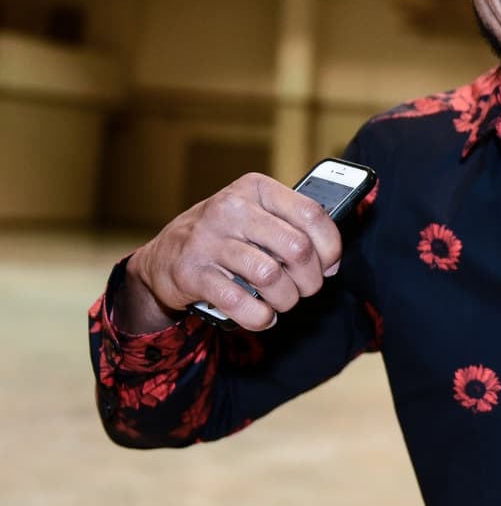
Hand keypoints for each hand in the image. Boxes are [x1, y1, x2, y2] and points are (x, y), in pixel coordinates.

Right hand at [117, 173, 341, 332]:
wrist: (164, 255)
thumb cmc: (226, 235)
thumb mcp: (257, 215)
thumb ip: (292, 227)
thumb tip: (330, 260)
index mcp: (255, 188)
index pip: (311, 213)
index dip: (330, 246)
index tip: (329, 265)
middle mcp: (231, 208)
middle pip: (297, 248)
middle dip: (311, 279)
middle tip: (305, 289)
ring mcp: (208, 239)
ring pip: (271, 277)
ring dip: (286, 300)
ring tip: (282, 302)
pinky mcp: (192, 272)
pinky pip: (240, 302)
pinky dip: (259, 317)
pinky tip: (262, 315)